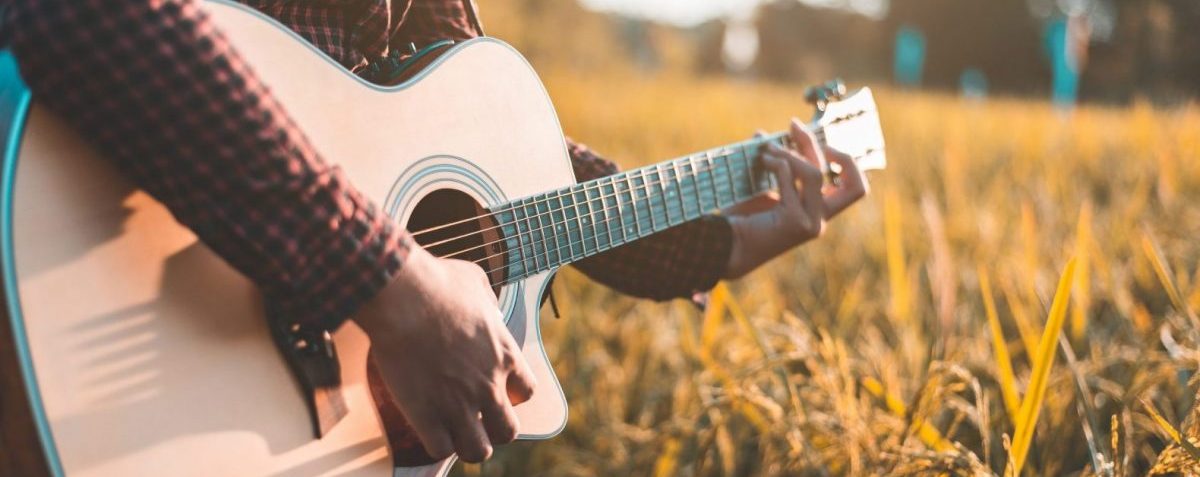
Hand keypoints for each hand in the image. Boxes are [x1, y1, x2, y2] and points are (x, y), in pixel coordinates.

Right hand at [354, 246, 535, 462]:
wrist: (403, 297)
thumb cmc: (437, 282)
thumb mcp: (475, 282)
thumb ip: (487, 301)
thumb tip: (485, 305)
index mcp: (504, 355)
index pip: (527, 392)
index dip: (512, 395)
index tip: (496, 388)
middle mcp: (489, 385)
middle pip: (508, 431)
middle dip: (494, 428)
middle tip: (475, 417)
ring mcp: (459, 404)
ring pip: (478, 451)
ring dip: (468, 444)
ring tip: (453, 432)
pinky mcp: (426, 414)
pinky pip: (440, 450)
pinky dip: (435, 443)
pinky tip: (426, 428)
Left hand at [723, 118, 869, 277]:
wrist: (726, 245)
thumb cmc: (742, 218)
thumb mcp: (763, 186)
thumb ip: (772, 163)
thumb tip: (764, 134)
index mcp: (818, 212)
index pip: (855, 188)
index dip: (847, 162)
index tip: (822, 142)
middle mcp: (819, 220)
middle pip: (843, 177)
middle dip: (817, 146)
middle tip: (793, 126)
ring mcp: (810, 223)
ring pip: (814, 173)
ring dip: (790, 153)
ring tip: (767, 149)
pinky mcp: (794, 222)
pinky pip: (791, 180)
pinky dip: (778, 164)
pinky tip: (763, 161)